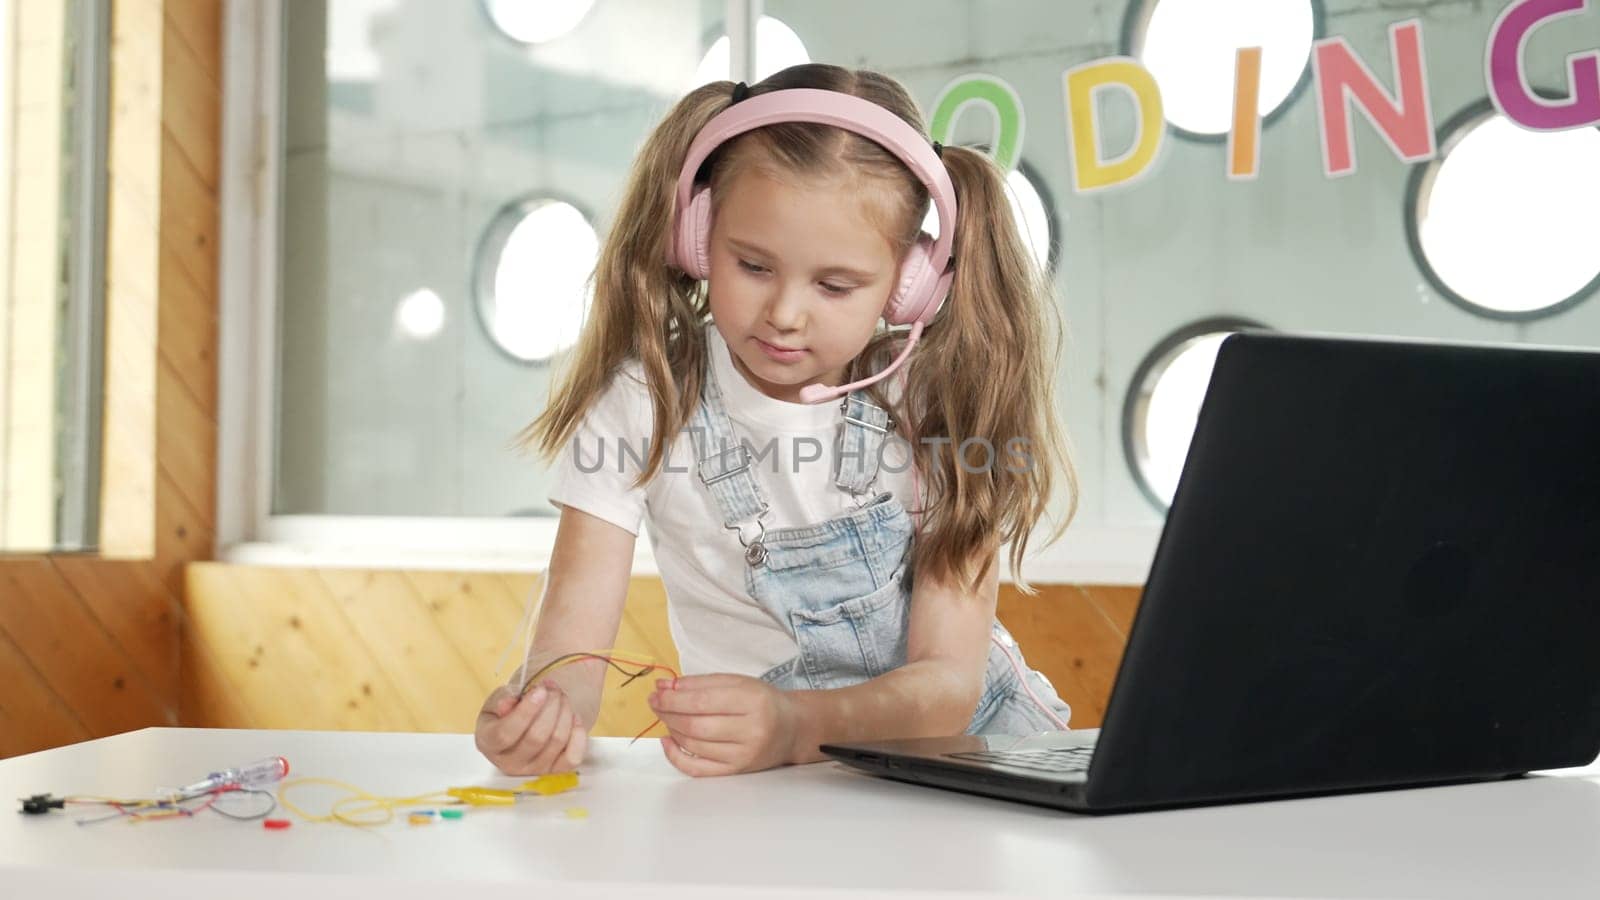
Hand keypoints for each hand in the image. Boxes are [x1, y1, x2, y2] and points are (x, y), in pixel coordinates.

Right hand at [474, 680, 587, 775]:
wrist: (525, 724)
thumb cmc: (509, 711)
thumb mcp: (499, 699)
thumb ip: (503, 698)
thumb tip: (508, 703)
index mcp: (489, 743)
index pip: (505, 734)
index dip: (525, 711)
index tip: (540, 690)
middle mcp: (509, 763)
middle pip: (536, 737)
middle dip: (550, 706)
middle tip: (553, 688)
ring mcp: (534, 770)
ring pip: (556, 741)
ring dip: (564, 712)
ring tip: (561, 697)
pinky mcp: (555, 772)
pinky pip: (573, 757)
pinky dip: (577, 734)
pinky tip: (572, 718)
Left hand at [647, 674, 798, 775]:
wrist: (791, 729)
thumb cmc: (762, 702)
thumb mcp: (737, 682)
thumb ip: (700, 683)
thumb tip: (664, 687)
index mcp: (753, 702)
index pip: (702, 701)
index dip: (673, 698)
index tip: (656, 692)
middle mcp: (751, 731)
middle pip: (695, 725)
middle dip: (668, 713)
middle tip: (655, 703)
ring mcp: (743, 756)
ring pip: (693, 745)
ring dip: (671, 729)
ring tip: (665, 716)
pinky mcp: (735, 771)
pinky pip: (697, 769)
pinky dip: (676, 756)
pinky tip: (668, 741)